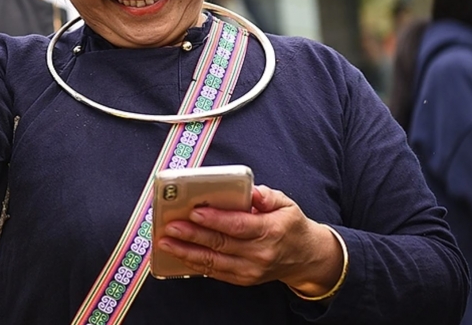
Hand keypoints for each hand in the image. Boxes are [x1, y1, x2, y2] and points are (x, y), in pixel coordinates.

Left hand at [156, 185, 343, 295]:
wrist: (306, 258)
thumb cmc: (291, 226)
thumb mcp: (286, 204)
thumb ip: (267, 196)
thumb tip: (251, 191)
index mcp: (271, 231)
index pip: (238, 226)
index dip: (214, 219)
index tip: (194, 212)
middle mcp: (260, 253)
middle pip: (221, 244)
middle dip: (192, 235)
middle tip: (170, 226)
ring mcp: (251, 270)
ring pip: (214, 261)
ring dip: (186, 252)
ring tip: (165, 242)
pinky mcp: (243, 279)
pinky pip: (215, 272)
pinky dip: (195, 263)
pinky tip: (179, 254)